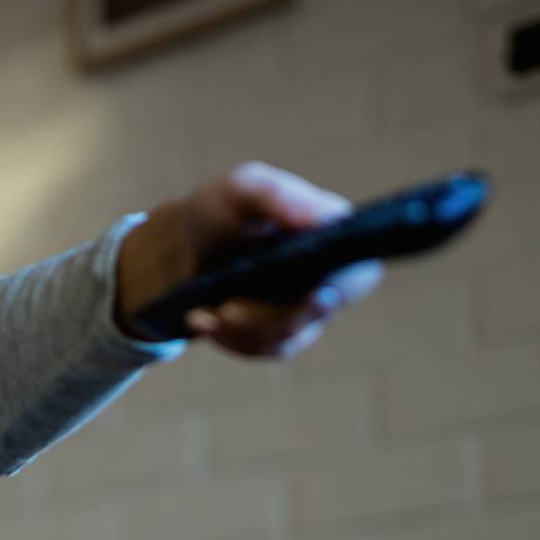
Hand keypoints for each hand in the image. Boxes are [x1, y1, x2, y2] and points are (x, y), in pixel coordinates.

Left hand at [115, 160, 383, 357]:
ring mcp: (302, 311)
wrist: (181, 246)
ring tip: (203, 312)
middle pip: (316, 315)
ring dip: (239, 330)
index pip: (358, 274)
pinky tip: (202, 320)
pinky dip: (228, 339)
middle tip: (227, 308)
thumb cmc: (222, 209)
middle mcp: (326, 279)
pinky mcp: (276, 334)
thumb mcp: (243, 189)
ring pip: (284, 338)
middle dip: (271, 317)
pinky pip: (261, 349)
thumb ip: (281, 198)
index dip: (340, 289)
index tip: (310, 292)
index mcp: (332, 237)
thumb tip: (326, 219)